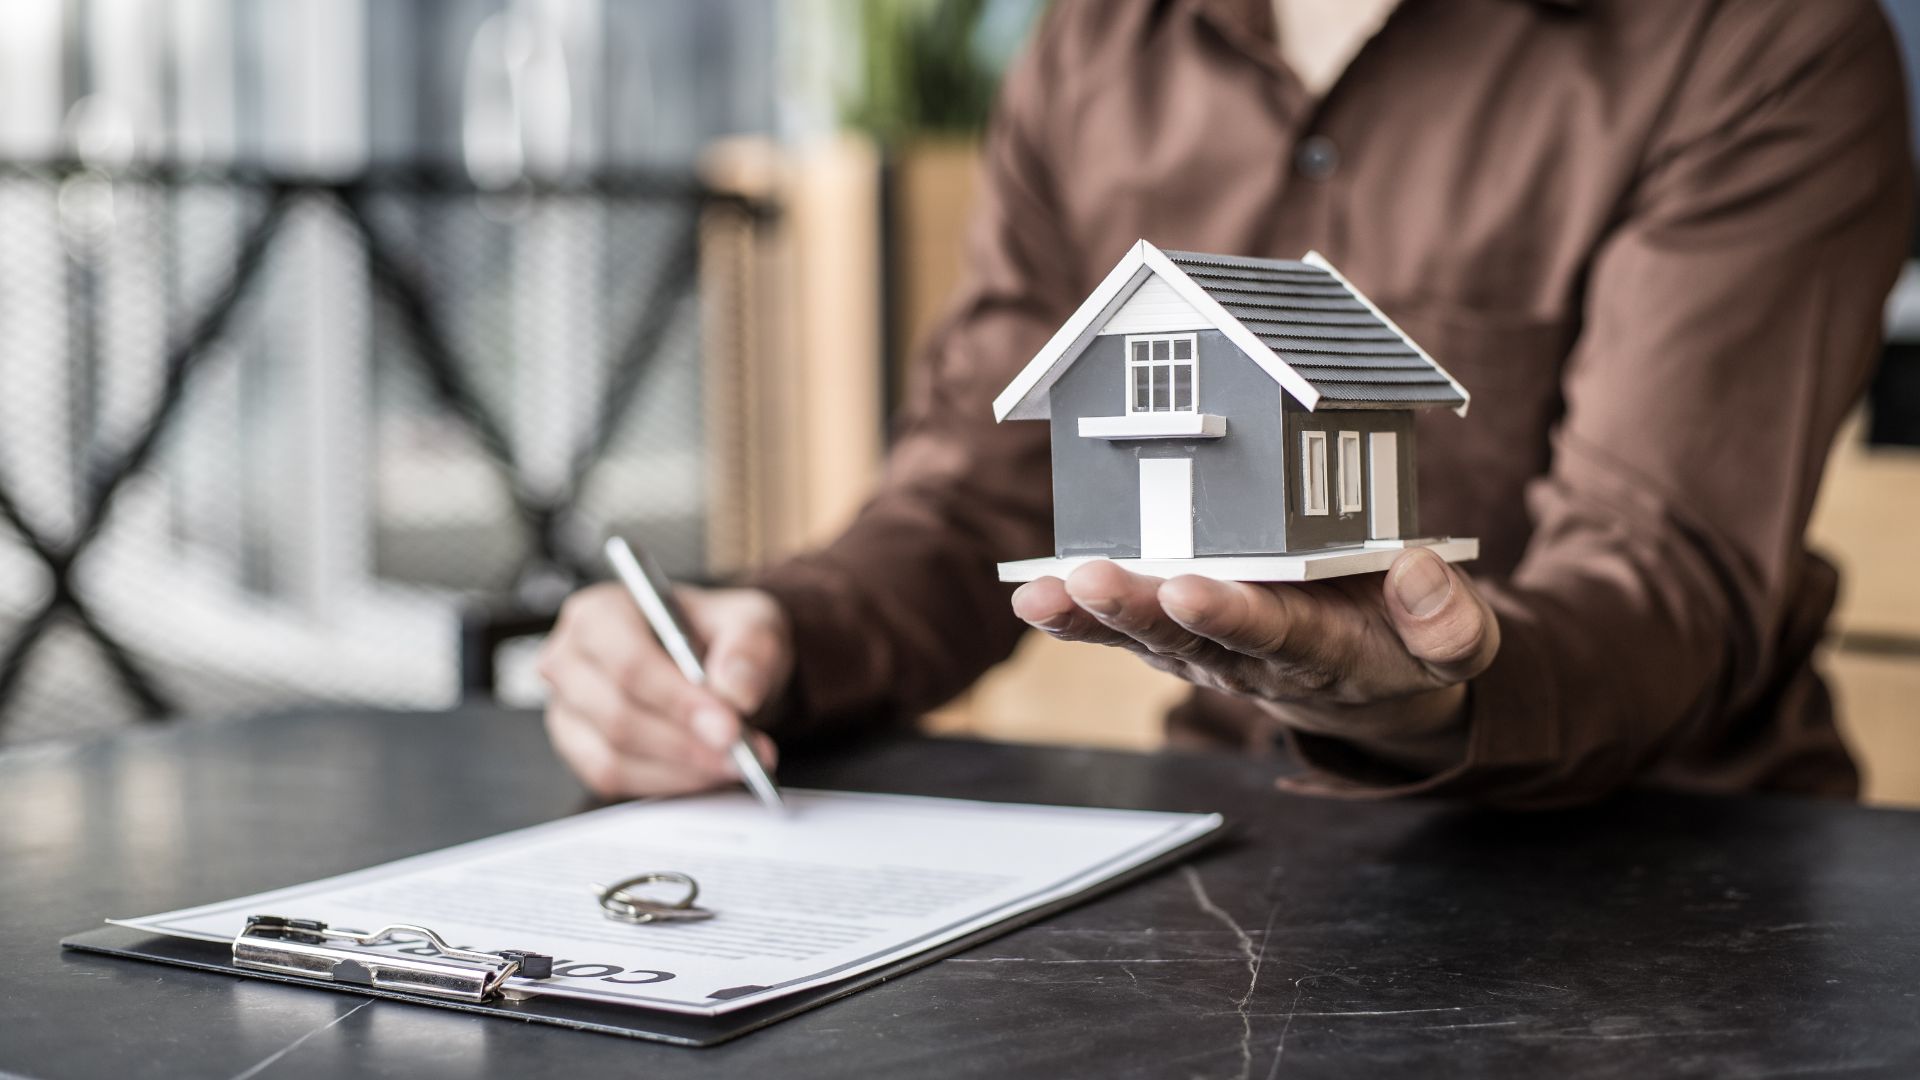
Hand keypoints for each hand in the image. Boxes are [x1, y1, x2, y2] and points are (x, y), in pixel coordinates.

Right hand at [537, 583, 790, 797]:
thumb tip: (736, 692)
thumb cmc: (719, 637)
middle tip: (740, 754)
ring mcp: (566, 707)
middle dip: (685, 742)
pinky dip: (665, 782)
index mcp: (601, 612)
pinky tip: (705, 772)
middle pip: (617, 714)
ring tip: (735, 763)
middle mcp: (569, 658)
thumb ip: (748, 649)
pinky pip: (612, 779)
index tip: (728, 727)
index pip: (629, 661)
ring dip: (681, 768)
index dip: (678, 700)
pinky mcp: (577, 749)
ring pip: (613, 754)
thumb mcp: (751, 623)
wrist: (712, 667)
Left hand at [1009, 548, 1499, 773]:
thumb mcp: (1458, 646)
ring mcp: (1212, 649)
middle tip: (1090, 581)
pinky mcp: (1184, 635)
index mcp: (1326, 653)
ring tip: (1039, 595)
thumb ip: (1451, 623)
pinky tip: (1033, 596)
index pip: (1276, 635)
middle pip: (1191, 637)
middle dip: (1138, 610)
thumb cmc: (1410, 646)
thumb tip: (1420, 572)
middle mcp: (1256, 657)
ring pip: (1146, 635)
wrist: (1372, 684)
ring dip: (1091, 616)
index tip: (1190, 589)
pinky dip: (1079, 614)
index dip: (1233, 615)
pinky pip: (1129, 627)